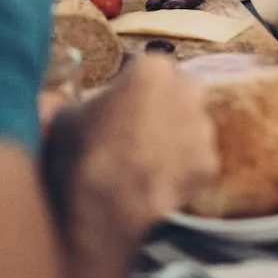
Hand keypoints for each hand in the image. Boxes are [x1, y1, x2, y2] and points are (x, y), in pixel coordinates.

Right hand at [52, 56, 217, 246]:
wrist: (101, 207)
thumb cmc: (81, 154)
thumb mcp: (67, 117)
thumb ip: (83, 101)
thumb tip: (68, 100)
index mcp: (153, 70)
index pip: (152, 70)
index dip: (137, 90)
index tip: (126, 106)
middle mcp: (188, 91)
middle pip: (181, 94)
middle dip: (166, 108)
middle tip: (140, 133)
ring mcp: (203, 128)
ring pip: (193, 127)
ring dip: (177, 139)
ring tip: (149, 162)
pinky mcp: (210, 162)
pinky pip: (198, 161)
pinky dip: (184, 171)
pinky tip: (160, 182)